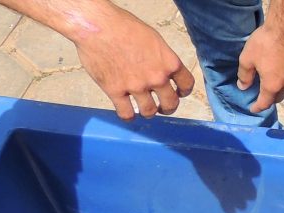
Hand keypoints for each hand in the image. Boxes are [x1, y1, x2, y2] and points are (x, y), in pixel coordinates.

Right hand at [71, 5, 193, 119]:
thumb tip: (163, 69)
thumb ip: (161, 58)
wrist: (97, 25)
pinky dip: (128, 116)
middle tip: (163, 106)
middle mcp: (156, 77)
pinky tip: (127, 112)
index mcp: (169, 62)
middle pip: (171, 103)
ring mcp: (136, 86)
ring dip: (148, 112)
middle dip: (168, 107)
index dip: (183, 91)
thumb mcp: (153, 38)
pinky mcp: (115, 91)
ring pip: (149, 111)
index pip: (187, 84)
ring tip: (144, 108)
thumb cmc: (123, 25)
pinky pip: (126, 113)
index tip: (179, 93)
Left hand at [237, 23, 283, 112]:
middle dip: (270, 99)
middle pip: (279, 98)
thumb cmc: (265, 42)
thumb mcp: (247, 58)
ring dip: (281, 90)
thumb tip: (243, 86)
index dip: (257, 107)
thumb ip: (244, 75)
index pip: (265, 103)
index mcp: (272, 85)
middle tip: (263, 95)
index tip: (253, 109)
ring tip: (275, 84)